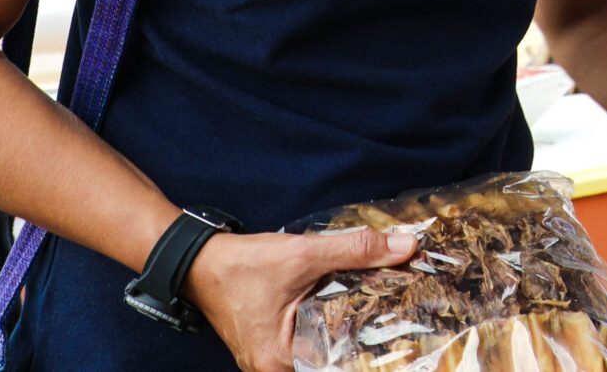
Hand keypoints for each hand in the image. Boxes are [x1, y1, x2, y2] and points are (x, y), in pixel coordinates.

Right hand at [186, 224, 417, 371]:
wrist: (199, 262)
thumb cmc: (243, 264)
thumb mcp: (304, 253)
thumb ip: (356, 250)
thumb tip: (407, 247)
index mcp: (279, 358)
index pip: (337, 364)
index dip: (369, 350)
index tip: (401, 336)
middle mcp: (271, 368)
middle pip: (330, 360)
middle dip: (361, 341)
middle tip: (400, 323)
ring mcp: (268, 359)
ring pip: (320, 351)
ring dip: (345, 334)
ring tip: (383, 315)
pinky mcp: (269, 345)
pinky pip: (307, 342)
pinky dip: (327, 328)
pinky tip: (353, 310)